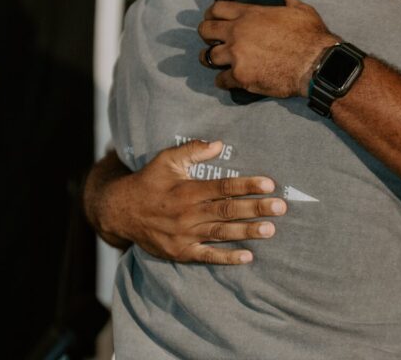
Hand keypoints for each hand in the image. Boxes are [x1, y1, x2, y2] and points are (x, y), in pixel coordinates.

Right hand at [99, 140, 286, 264]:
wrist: (120, 211)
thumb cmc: (149, 182)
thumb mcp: (166, 160)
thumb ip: (193, 150)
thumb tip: (219, 143)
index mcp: (187, 190)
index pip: (223, 187)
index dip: (247, 185)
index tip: (270, 184)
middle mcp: (188, 213)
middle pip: (227, 210)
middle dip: (256, 208)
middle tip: (281, 207)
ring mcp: (185, 235)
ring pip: (222, 233)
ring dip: (247, 232)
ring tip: (271, 230)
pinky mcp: (181, 252)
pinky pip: (207, 256)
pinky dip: (227, 257)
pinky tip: (247, 257)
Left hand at [198, 0, 338, 97]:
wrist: (317, 65)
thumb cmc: (310, 37)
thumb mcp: (300, 10)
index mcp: (250, 15)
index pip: (217, 8)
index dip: (212, 13)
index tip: (212, 18)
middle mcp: (238, 33)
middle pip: (205, 30)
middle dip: (207, 34)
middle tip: (213, 39)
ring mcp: (237, 56)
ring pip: (208, 56)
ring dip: (211, 58)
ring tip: (216, 61)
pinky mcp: (241, 77)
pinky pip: (221, 80)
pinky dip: (224, 80)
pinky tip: (229, 80)